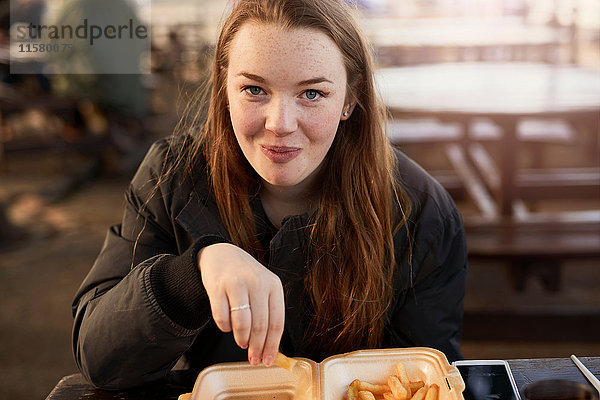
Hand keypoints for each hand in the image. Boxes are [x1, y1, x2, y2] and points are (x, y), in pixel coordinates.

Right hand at [197, 243, 284, 365]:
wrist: (222, 255)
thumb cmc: (246, 277)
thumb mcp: (264, 288)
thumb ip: (268, 313)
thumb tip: (269, 348)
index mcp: (274, 285)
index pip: (277, 322)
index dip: (272, 346)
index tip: (268, 360)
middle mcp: (257, 283)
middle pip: (260, 325)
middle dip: (257, 348)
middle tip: (253, 359)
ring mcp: (237, 284)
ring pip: (242, 323)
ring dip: (241, 339)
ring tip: (241, 342)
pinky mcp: (217, 287)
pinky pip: (221, 317)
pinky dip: (224, 327)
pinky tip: (227, 326)